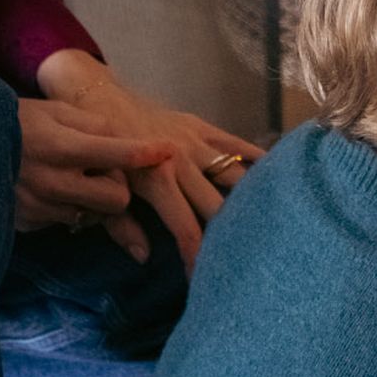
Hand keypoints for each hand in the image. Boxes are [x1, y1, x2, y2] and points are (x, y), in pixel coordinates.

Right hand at [15, 96, 170, 256]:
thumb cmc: (19, 122)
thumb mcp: (55, 111)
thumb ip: (94, 126)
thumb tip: (132, 147)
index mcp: (61, 146)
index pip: (116, 153)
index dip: (145, 153)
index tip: (168, 150)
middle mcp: (53, 182)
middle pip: (117, 200)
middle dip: (118, 187)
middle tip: (103, 170)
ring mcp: (40, 208)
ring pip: (94, 216)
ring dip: (92, 200)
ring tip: (72, 177)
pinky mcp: (29, 224)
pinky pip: (67, 222)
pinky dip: (67, 208)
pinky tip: (49, 189)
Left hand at [32, 50, 261, 263]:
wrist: (98, 99)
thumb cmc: (99, 151)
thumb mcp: (103, 190)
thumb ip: (122, 226)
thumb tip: (144, 258)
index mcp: (158, 180)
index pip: (187, 227)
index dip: (198, 256)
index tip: (206, 278)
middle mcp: (183, 162)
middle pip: (219, 206)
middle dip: (231, 234)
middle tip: (245, 258)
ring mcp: (197, 143)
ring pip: (236, 175)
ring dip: (251, 200)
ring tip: (268, 224)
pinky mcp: (203, 127)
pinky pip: (237, 144)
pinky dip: (258, 160)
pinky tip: (278, 176)